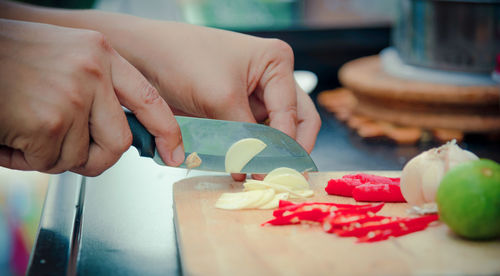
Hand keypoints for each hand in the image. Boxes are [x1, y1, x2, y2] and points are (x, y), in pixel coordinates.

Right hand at [0, 19, 183, 175]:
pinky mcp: (49, 122)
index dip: (166, 130)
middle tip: (64, 150)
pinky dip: (24, 158)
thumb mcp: (62, 56)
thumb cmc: (6, 56)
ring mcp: (73, 96)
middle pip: (119, 142)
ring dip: (50, 155)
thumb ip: (94, 87)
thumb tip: (117, 130)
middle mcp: (93, 71)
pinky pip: (48, 162)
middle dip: (95, 158)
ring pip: (81, 157)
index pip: (148, 99)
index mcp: (100, 53)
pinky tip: (8, 133)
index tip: (175, 153)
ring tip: (23, 128)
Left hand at [117, 22, 320, 179]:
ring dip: (268, 154)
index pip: (293, 113)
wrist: (145, 57)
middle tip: (277, 177)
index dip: (285, 146)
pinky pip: (252, 135)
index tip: (271, 172)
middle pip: (296, 122)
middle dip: (288, 151)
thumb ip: (246, 136)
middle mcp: (272, 79)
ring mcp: (255, 96)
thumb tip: (260, 169)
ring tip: (258, 177)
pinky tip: (241, 167)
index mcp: (276, 63)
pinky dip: (249, 151)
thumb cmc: (183, 60)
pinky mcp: (237, 110)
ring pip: (275, 133)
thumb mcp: (222, 98)